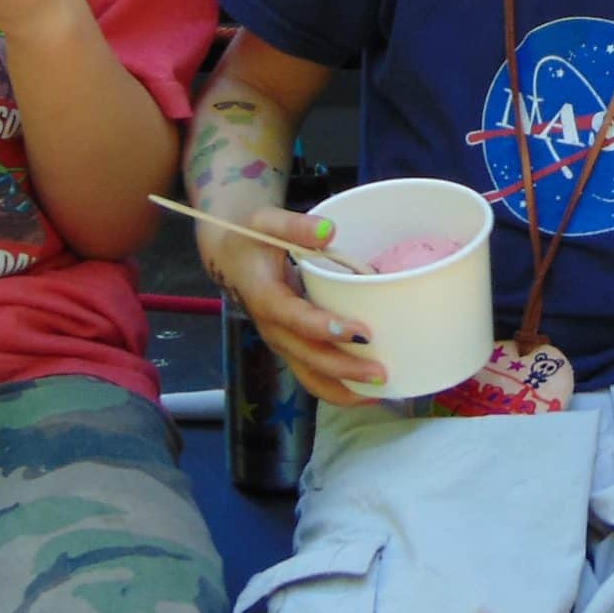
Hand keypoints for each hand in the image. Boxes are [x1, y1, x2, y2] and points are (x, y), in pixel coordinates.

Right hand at [197, 206, 384, 406]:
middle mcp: (272, 328)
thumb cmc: (251, 237)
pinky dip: (340, 387)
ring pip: (310, 376)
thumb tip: (329, 231)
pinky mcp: (291, 347)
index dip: (326, 328)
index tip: (362, 332)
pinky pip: (314, 375)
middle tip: (381, 371)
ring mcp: (282, 342)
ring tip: (382, 392)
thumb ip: (295, 226)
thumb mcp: (266, 221)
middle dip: (344, 369)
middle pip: (307, 357)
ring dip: (344, 388)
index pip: (295, 319)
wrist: (230, 257)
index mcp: (265, 297)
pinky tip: (370, 391)